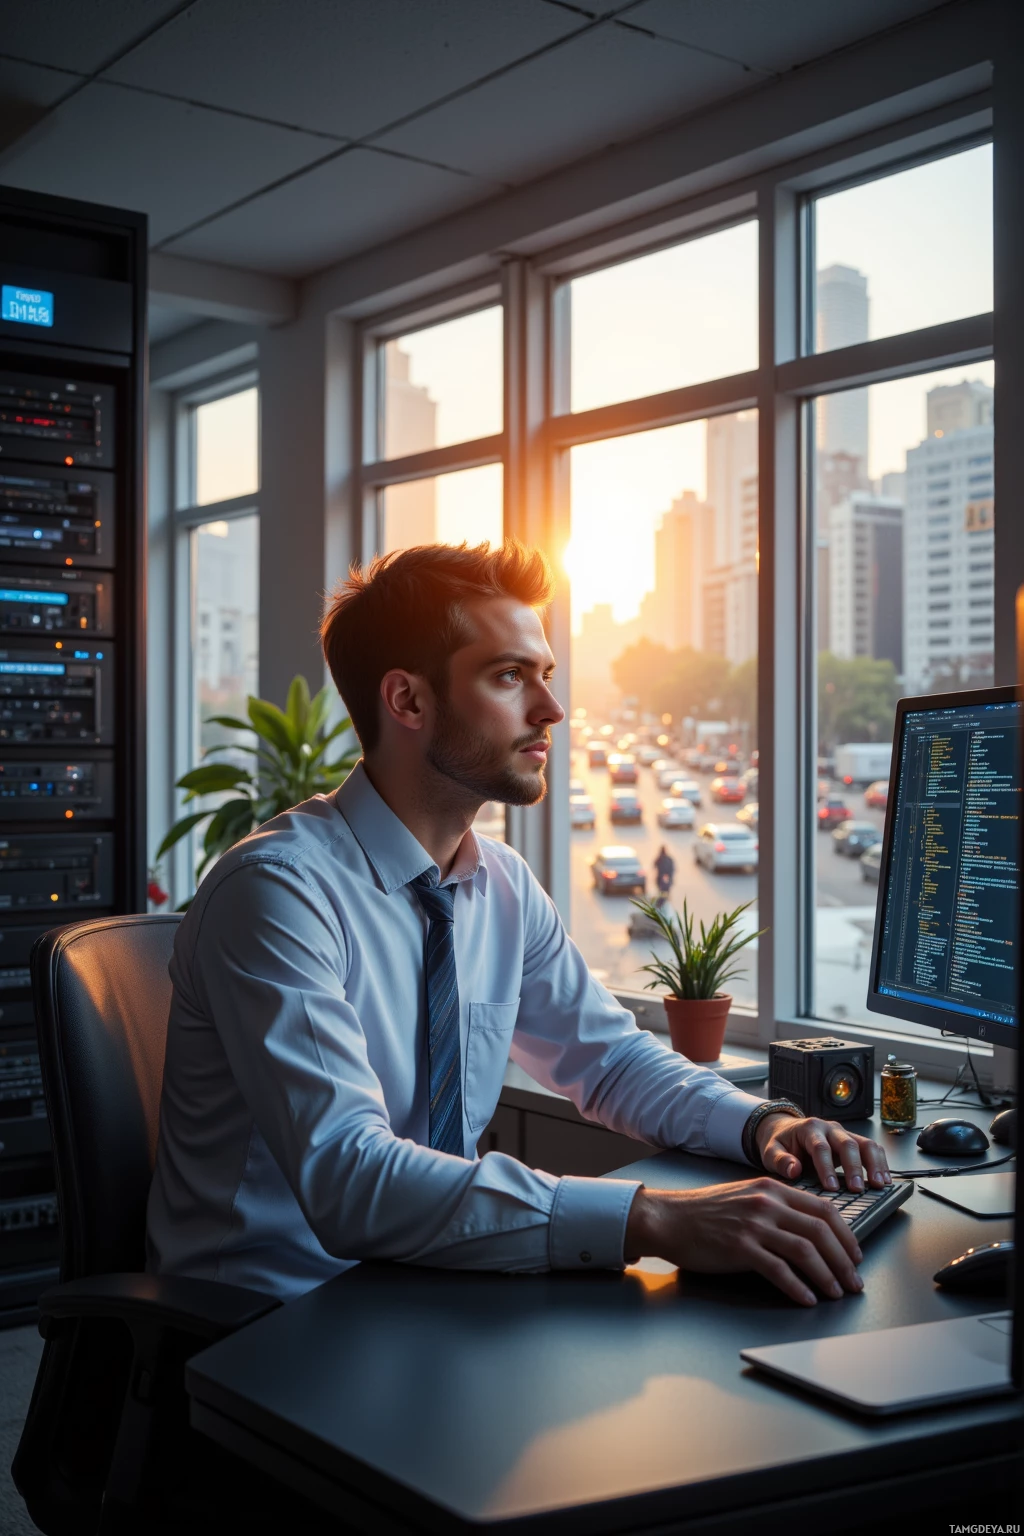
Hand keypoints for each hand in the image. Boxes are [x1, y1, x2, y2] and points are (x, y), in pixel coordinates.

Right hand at [625, 1180, 863, 1306]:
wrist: (670, 1219)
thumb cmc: (706, 1212)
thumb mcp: (746, 1197)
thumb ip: (777, 1207)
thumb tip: (811, 1232)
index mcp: (772, 1188)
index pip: (824, 1209)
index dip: (846, 1235)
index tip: (855, 1255)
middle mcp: (767, 1203)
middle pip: (820, 1231)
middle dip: (844, 1260)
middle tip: (853, 1280)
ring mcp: (754, 1224)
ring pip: (805, 1251)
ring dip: (827, 1276)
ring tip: (836, 1292)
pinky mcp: (740, 1247)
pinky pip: (779, 1270)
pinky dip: (798, 1287)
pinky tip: (806, 1298)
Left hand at [755, 1113, 891, 1192]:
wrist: (785, 1130)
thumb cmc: (780, 1143)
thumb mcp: (770, 1151)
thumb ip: (779, 1160)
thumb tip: (793, 1170)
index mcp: (808, 1129)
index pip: (820, 1147)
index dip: (827, 1167)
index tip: (831, 1186)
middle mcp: (829, 1129)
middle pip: (847, 1143)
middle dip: (854, 1167)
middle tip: (856, 1188)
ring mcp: (843, 1134)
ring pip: (864, 1143)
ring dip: (874, 1164)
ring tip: (879, 1184)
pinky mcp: (852, 1142)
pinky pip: (871, 1148)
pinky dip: (881, 1163)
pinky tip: (885, 1179)